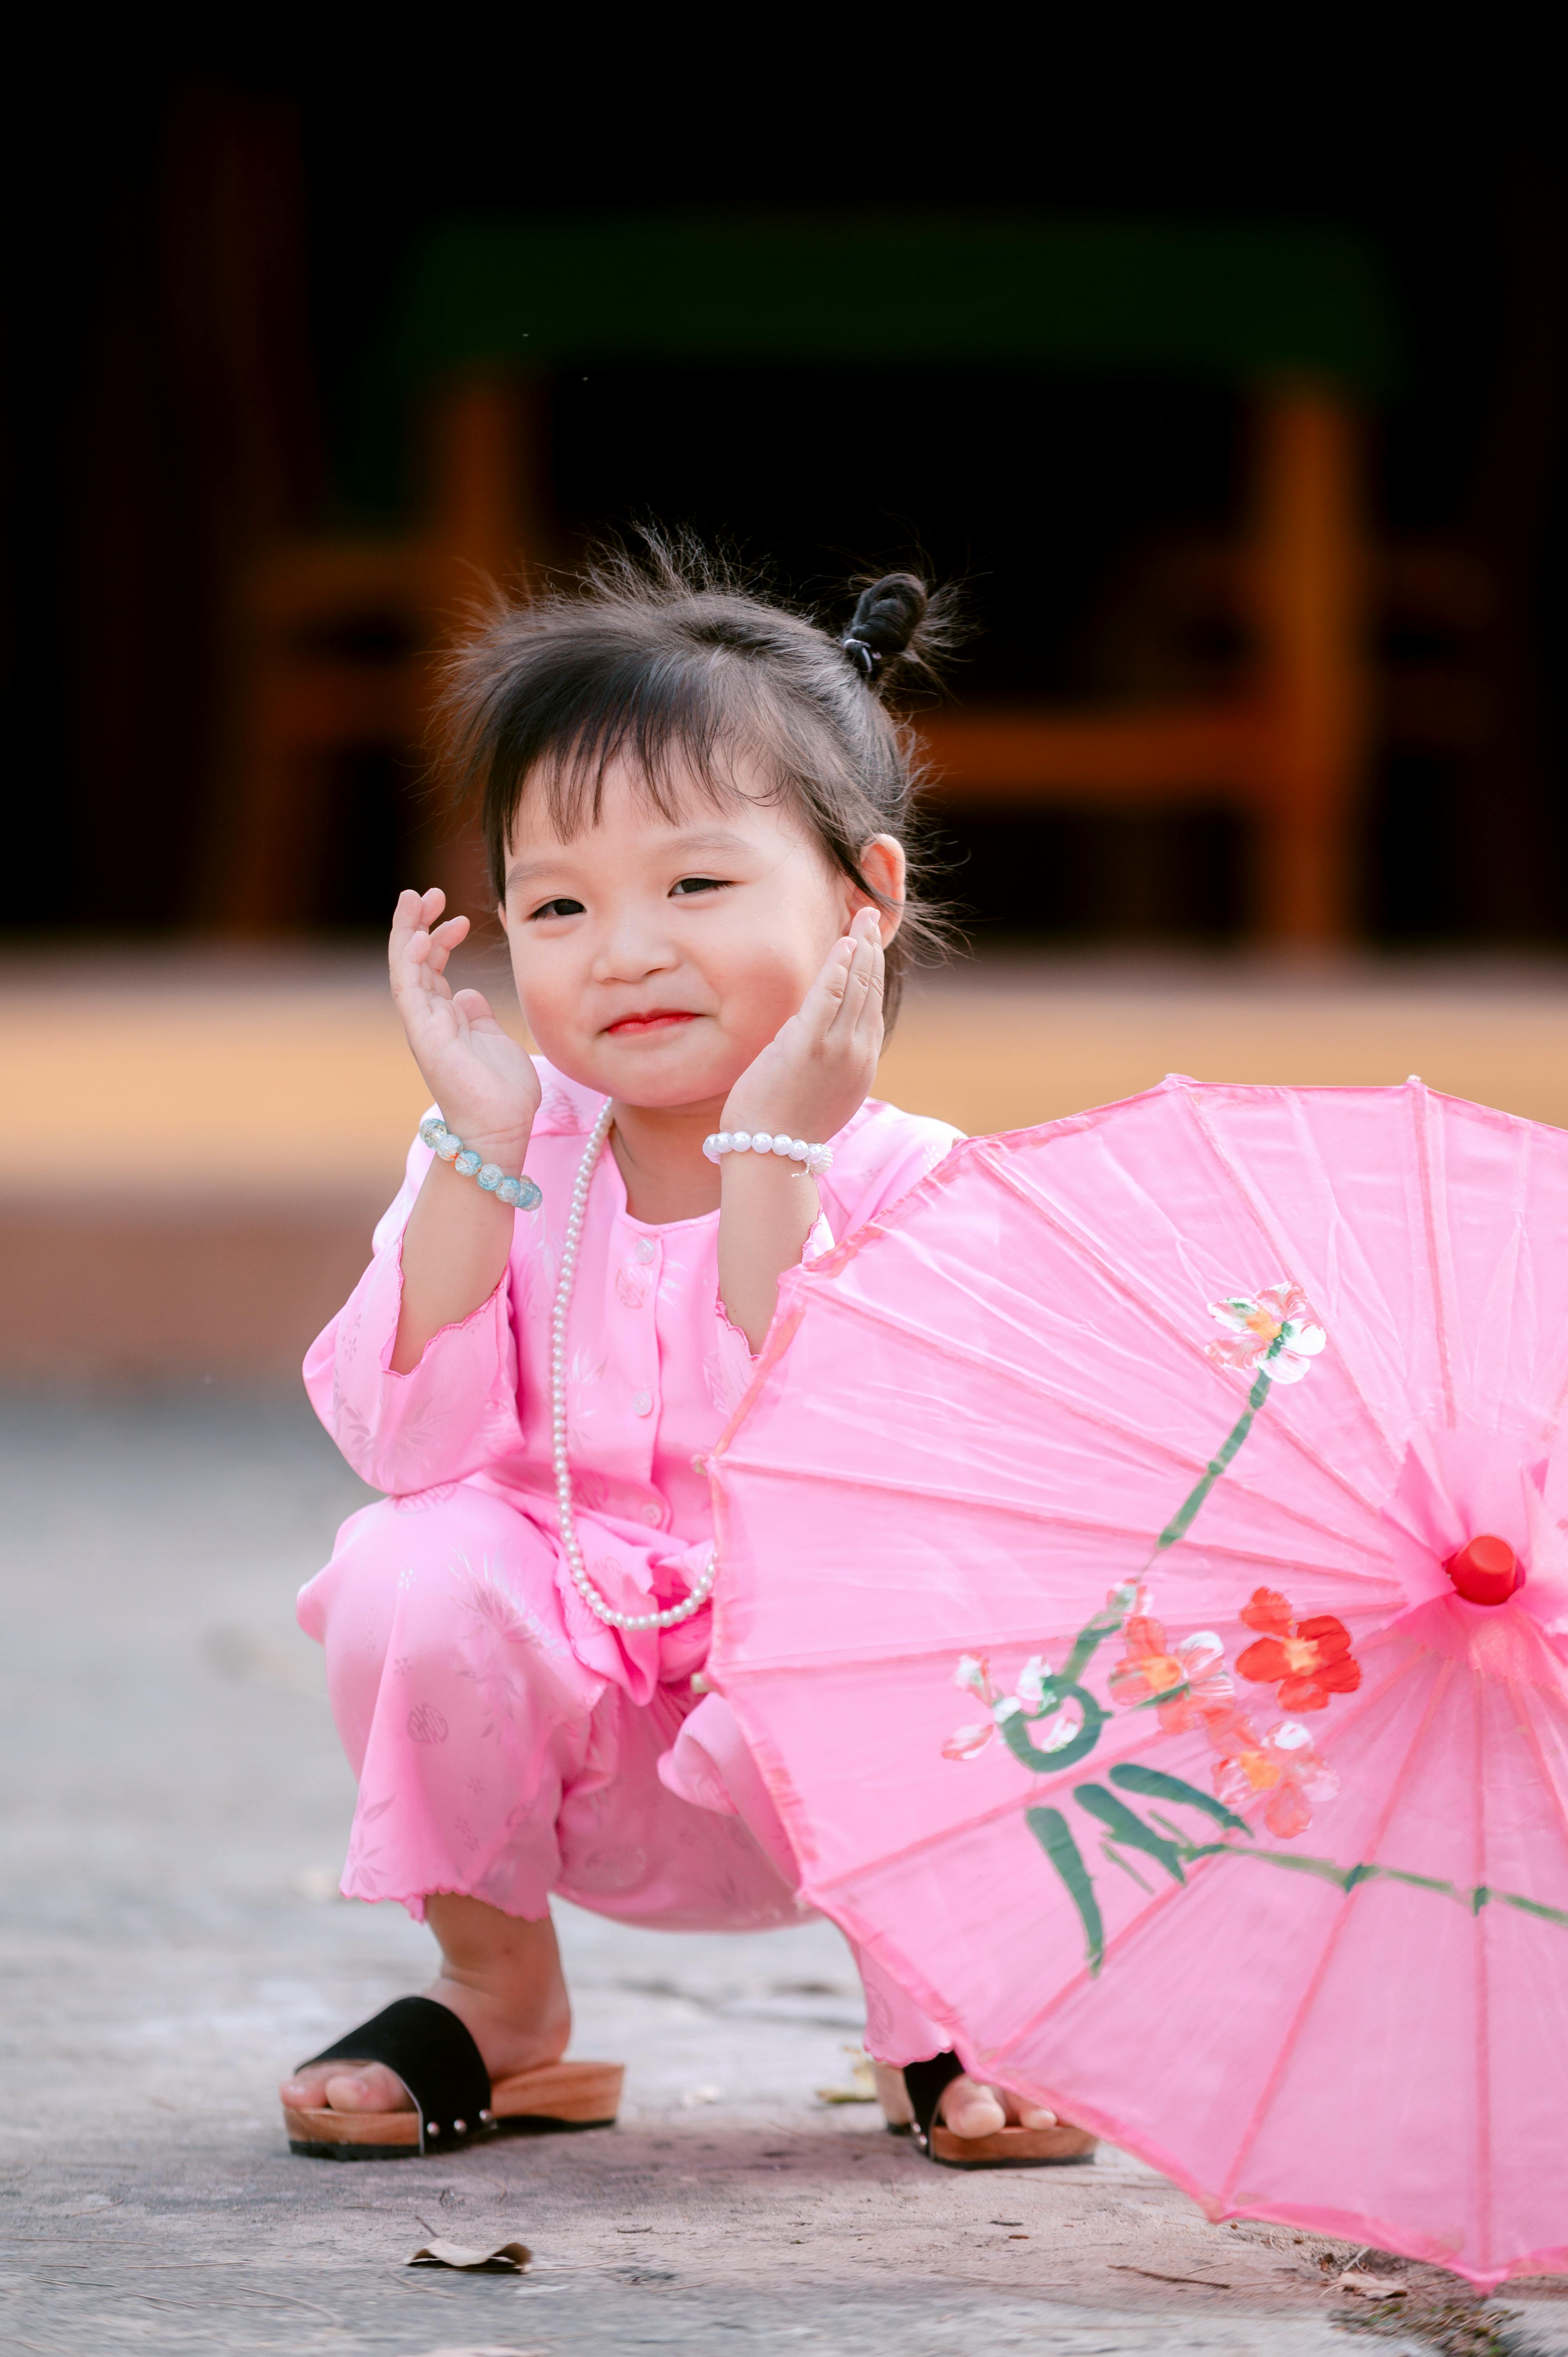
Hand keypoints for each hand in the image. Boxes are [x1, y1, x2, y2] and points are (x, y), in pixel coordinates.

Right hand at [388, 888, 540, 1159]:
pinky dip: (412, 962)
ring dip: (408, 932)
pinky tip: (419, 936)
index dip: (438, 939)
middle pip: (412, 961)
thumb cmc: (502, 1093)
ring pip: (404, 969)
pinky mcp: (425, 1036)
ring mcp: (424, 1027)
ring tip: (416, 899)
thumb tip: (468, 994)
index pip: (432, 968)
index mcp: (445, 1018)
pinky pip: (410, 992)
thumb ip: (478, 1016)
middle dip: (415, 924)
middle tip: (425, 893)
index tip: (455, 916)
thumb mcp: (494, 1040)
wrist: (501, 1129)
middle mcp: (429, 1019)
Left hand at [721, 909, 884, 1145]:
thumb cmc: (782, 1127)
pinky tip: (844, 942)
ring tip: (860, 918)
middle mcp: (856, 1054)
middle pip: (869, 990)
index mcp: (859, 1064)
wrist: (771, 1156)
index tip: (868, 943)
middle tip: (869, 914)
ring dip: (859, 948)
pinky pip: (829, 997)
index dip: (871, 971)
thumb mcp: (814, 1089)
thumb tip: (806, 1029)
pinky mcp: (809, 1046)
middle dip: (870, 949)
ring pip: (856, 987)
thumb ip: (819, 1056)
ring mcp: (837, 1049)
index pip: (871, 1007)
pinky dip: (838, 967)